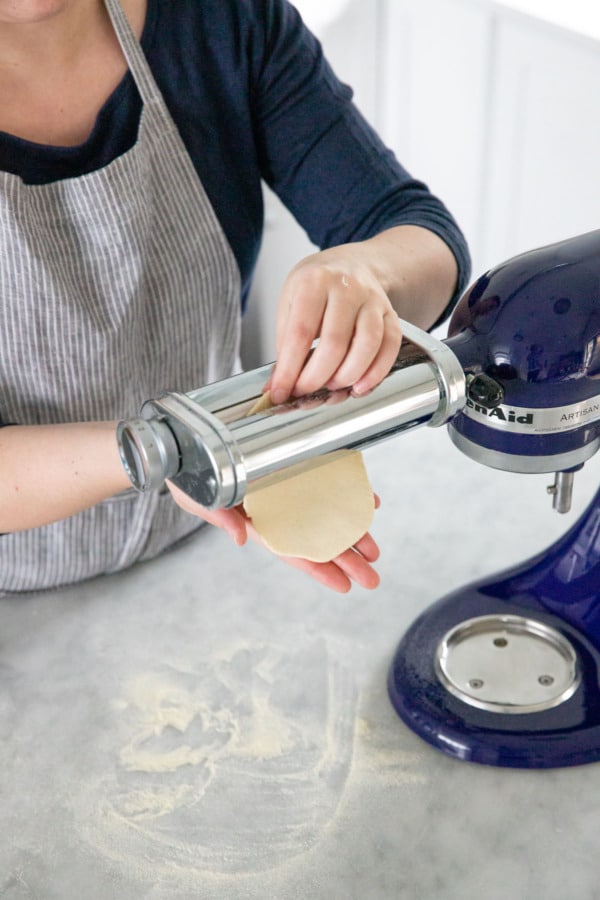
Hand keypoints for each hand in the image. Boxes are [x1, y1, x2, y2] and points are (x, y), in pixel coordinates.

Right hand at [168, 481, 380, 591]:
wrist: (185, 442)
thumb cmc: (187, 473)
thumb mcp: (196, 496)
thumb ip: (219, 516)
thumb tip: (241, 539)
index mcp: (254, 520)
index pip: (290, 549)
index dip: (316, 567)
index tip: (343, 585)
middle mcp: (276, 508)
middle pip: (315, 538)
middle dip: (344, 558)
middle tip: (371, 577)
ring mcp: (286, 488)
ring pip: (324, 513)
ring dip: (350, 530)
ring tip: (373, 548)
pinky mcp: (291, 464)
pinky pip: (325, 479)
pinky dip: (346, 490)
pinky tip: (367, 501)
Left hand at [267, 243, 402, 403]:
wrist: (352, 264)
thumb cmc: (316, 287)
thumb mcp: (290, 302)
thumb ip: (285, 343)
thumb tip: (279, 385)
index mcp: (314, 282)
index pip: (300, 333)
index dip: (290, 369)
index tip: (281, 392)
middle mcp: (347, 288)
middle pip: (335, 342)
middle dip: (317, 377)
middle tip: (305, 392)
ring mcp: (372, 300)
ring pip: (367, 344)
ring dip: (348, 375)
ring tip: (332, 388)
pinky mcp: (390, 314)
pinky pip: (390, 346)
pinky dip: (376, 372)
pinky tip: (360, 386)